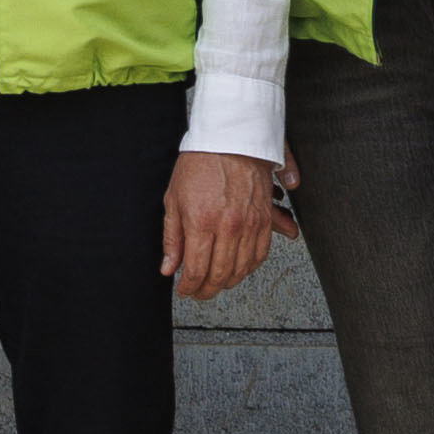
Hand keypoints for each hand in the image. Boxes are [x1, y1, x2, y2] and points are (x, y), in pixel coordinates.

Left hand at [163, 149, 279, 301]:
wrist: (232, 140)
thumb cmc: (199, 164)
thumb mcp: (173, 199)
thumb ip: (172, 237)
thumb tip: (169, 267)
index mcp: (201, 222)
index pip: (196, 269)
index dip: (189, 286)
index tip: (183, 290)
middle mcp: (228, 227)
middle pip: (220, 275)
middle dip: (207, 290)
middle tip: (197, 292)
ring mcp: (250, 225)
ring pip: (242, 269)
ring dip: (227, 282)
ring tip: (215, 284)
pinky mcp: (264, 221)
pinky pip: (260, 255)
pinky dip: (248, 268)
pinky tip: (237, 270)